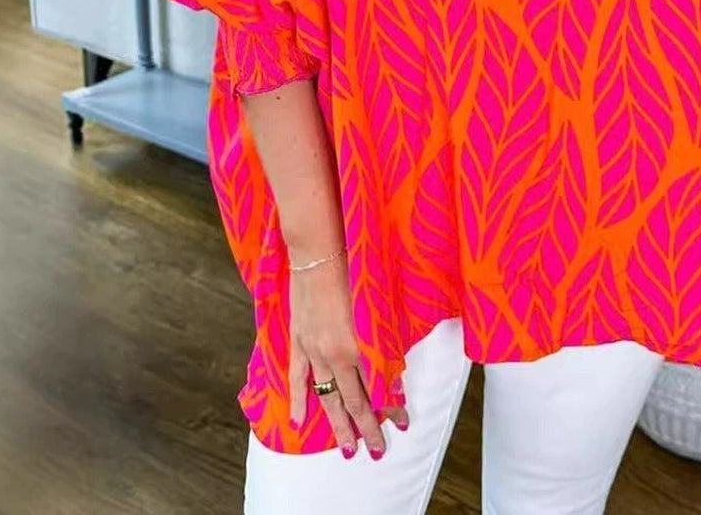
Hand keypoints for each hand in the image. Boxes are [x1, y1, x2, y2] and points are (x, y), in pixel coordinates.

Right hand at [287, 253, 409, 456]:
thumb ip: (384, 342)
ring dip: (338, 424)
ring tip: (347, 449)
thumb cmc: (354, 269)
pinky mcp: (298, 340)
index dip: (391, 406)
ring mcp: (313, 350)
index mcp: (358, 346)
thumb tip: (394, 372)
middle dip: (367, 427)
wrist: (318, 251)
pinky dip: (299, 400)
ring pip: (327, 396)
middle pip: (353, 400)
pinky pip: (297, 376)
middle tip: (377, 450)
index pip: (378, 387)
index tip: (402, 422)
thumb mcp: (377, 307)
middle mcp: (335, 354)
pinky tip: (300, 422)